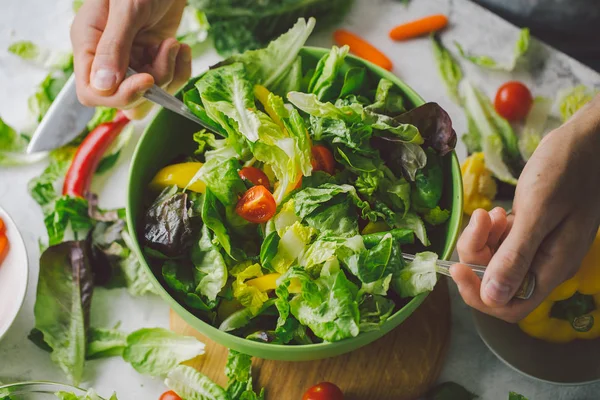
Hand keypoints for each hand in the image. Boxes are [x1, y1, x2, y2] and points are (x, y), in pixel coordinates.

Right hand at [70, 0, 190, 118]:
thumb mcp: (127, 10)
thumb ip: (114, 48)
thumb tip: (103, 86)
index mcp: (88, 45)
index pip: (93, 92)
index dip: (120, 96)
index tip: (147, 80)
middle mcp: (108, 58)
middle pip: (124, 100)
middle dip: (152, 85)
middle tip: (166, 54)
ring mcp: (133, 60)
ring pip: (150, 95)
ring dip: (169, 75)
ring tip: (174, 45)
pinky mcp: (154, 58)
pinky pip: (168, 82)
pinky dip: (180, 68)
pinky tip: (181, 47)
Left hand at [451, 97, 599, 322]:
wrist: (587, 140)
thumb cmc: (567, 170)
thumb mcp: (538, 212)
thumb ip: (516, 255)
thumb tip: (493, 298)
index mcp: (551, 267)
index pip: (509, 306)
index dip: (479, 294)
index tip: (458, 267)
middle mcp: (544, 263)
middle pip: (496, 281)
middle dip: (477, 256)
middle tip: (479, 223)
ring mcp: (538, 246)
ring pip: (495, 260)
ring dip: (483, 239)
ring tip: (490, 213)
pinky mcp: (531, 230)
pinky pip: (501, 242)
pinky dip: (492, 230)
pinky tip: (497, 212)